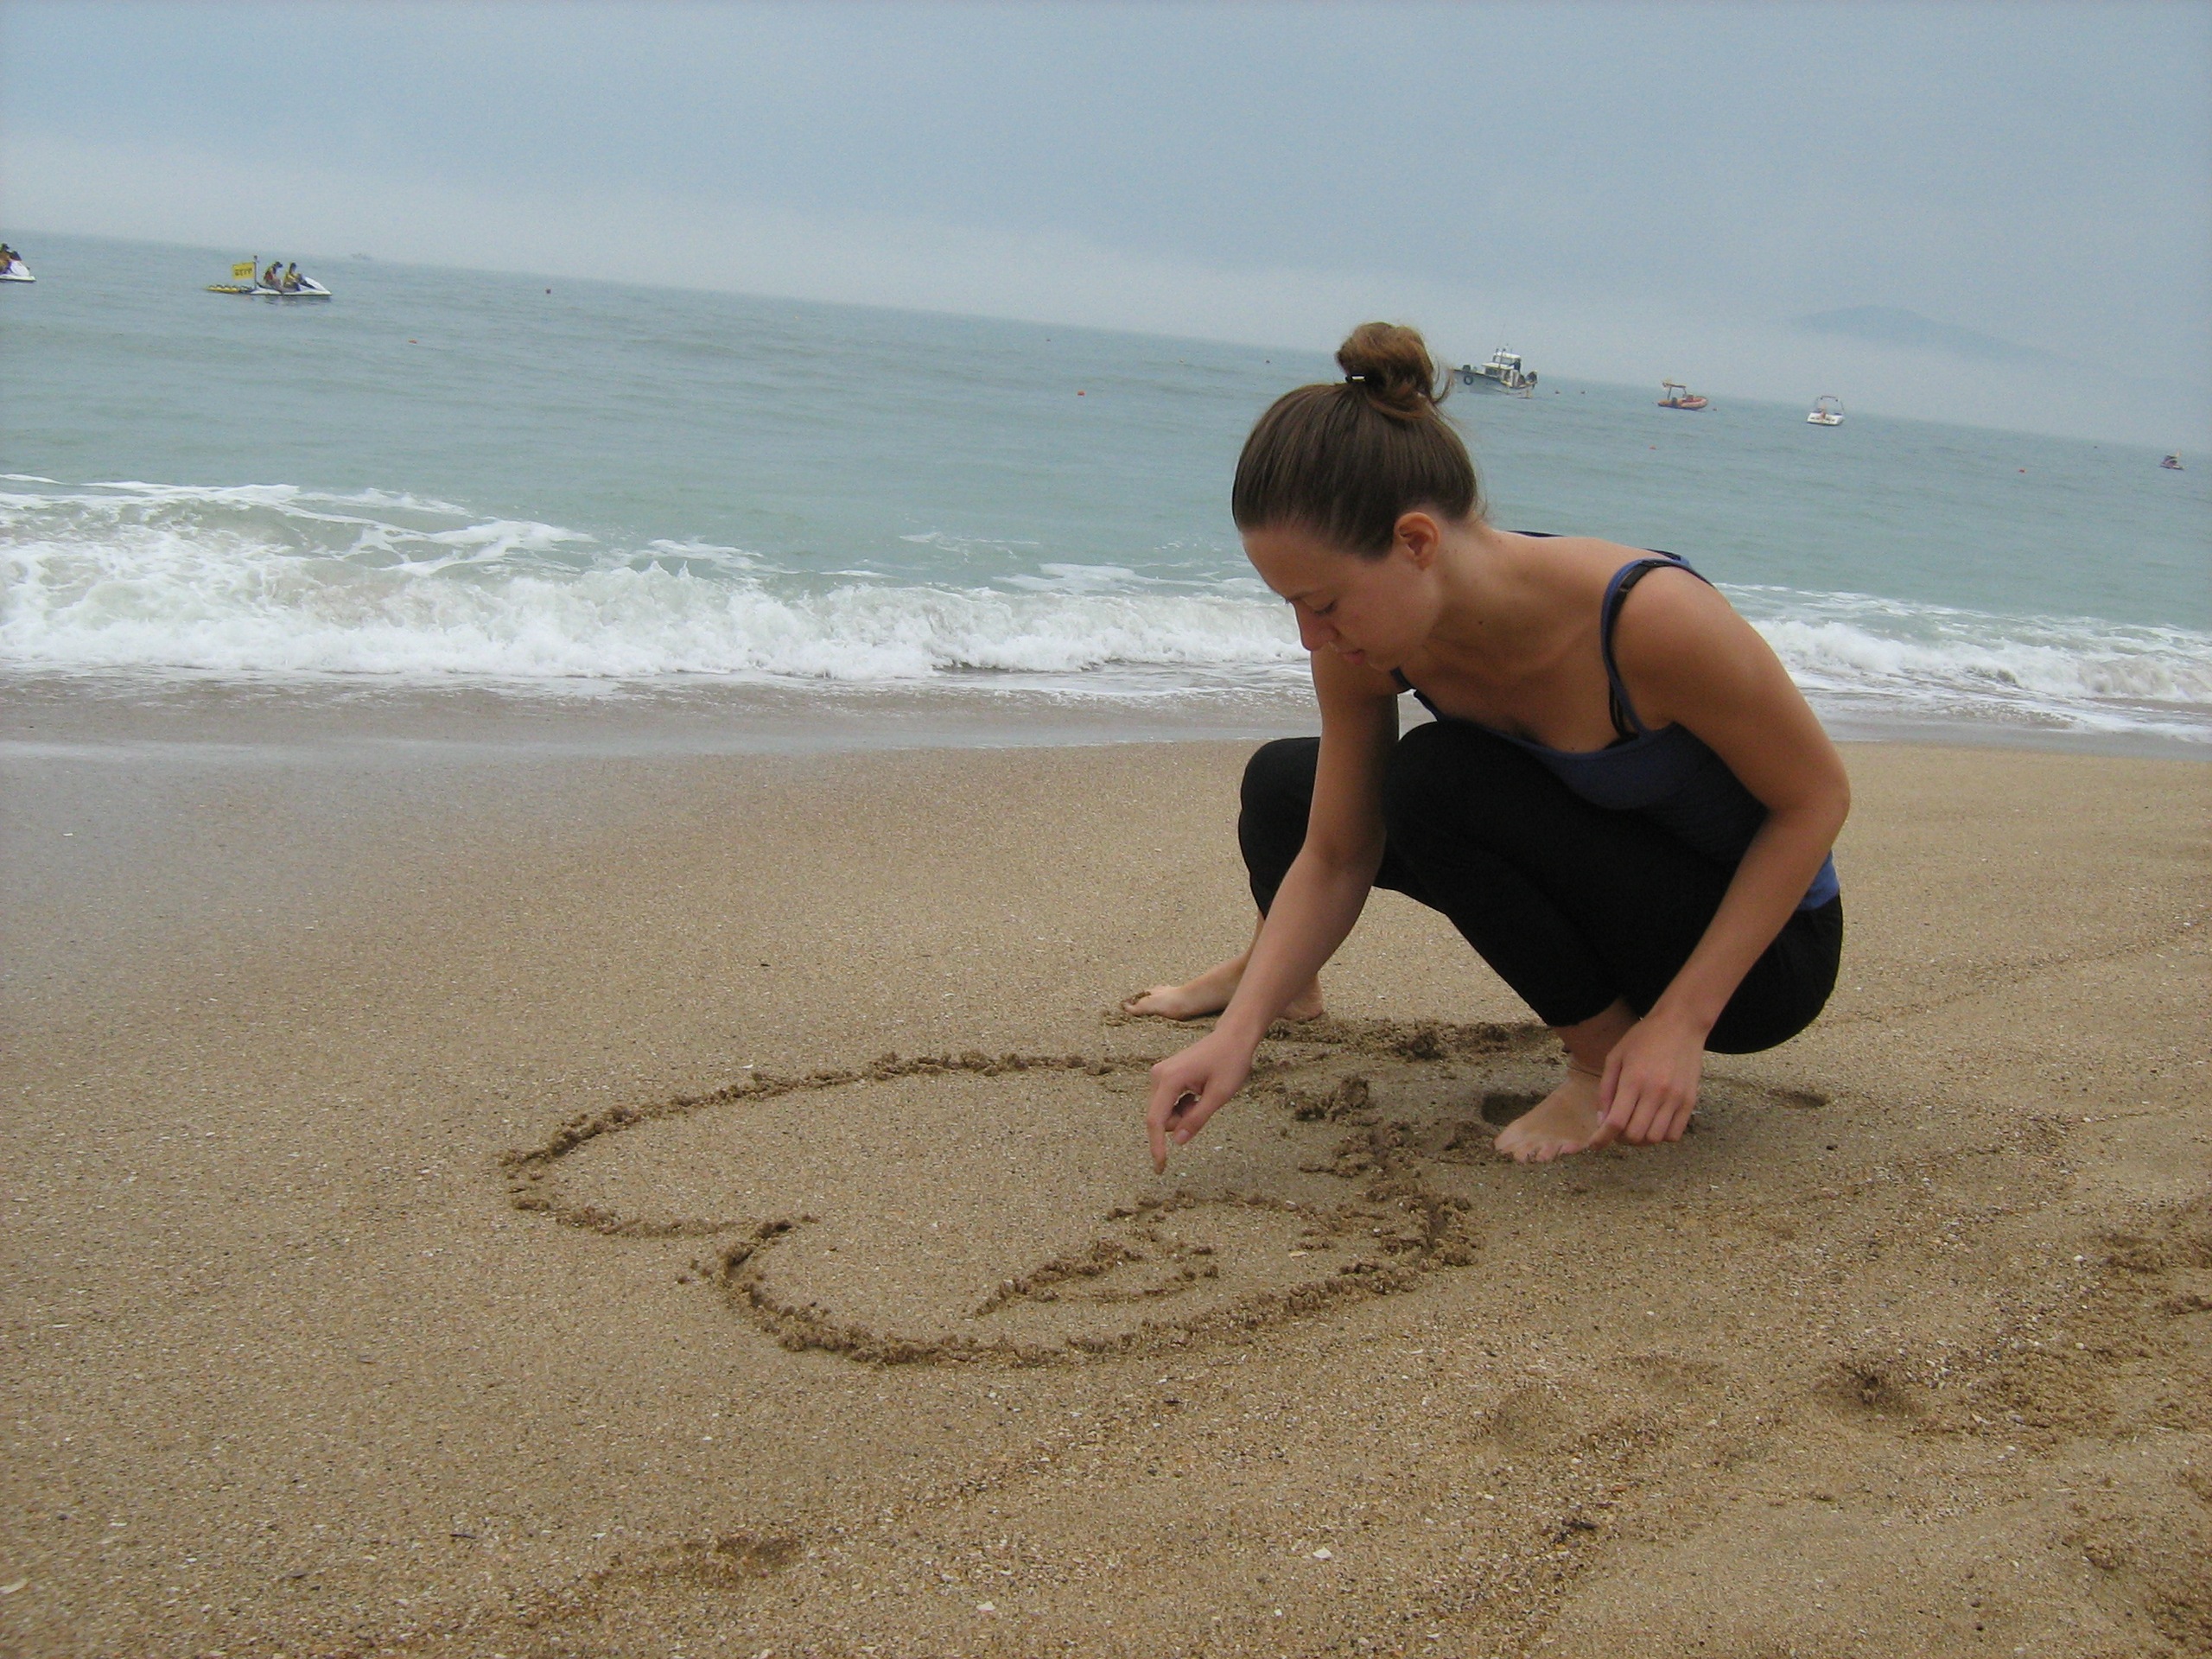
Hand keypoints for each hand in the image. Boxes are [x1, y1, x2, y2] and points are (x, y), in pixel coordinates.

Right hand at [1144, 1028, 1255, 1172]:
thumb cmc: (1230, 1062)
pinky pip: (1168, 1102)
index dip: (1157, 1146)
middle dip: (1180, 1122)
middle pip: (1160, 1117)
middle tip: (1204, 1106)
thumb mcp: (1219, 1095)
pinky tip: (1197, 1092)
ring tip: (1203, 1097)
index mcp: (1169, 1079)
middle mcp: (1158, 1075)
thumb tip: (1178, 1142)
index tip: (1160, 1167)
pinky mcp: (1165, 1075)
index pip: (1156, 1120)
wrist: (1232, 1037)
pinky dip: (1182, 1105)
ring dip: (1182, 1114)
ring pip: (1164, 1112)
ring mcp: (1160, 1074)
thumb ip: (1197, 1119)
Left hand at [1590, 1010, 1705, 1147]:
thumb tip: (1601, 1120)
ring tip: (1635, 1125)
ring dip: (1641, 1139)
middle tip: (1617, 1129)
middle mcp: (1656, 1093)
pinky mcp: (1690, 1101)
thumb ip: (1606, 1090)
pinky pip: (1675, 1134)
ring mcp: (1676, 1098)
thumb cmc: (1643, 1038)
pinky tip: (1654, 1123)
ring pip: (1655, 1139)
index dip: (1602, 1139)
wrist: (1681, 1025)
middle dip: (1620, 1139)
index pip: (1616, 1122)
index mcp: (1633, 1080)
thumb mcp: (1615, 1057)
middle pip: (1635, 1135)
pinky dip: (1661, 1136)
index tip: (1595, 1145)